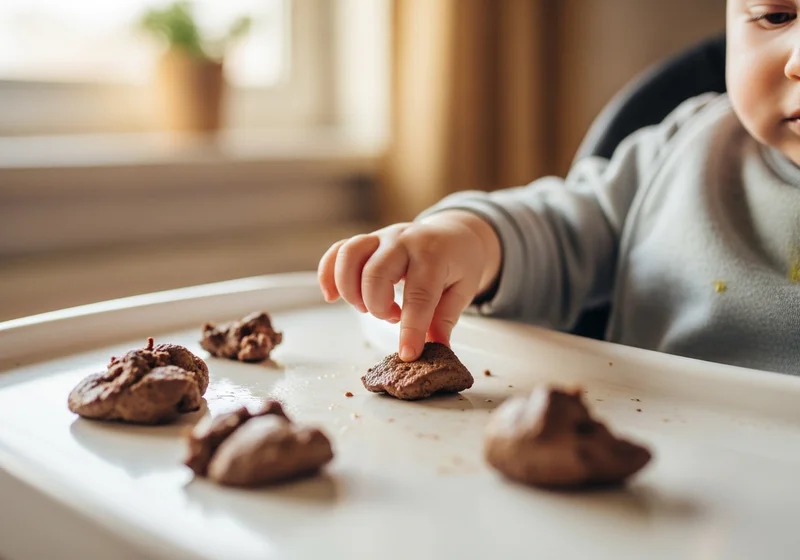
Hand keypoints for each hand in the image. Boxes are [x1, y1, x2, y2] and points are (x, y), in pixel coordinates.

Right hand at [317, 211, 500, 360]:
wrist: (455, 232)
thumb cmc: (458, 264)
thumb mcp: (463, 290)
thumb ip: (446, 318)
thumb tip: (436, 348)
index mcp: (434, 255)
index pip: (419, 294)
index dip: (411, 328)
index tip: (408, 354)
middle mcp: (404, 241)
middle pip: (376, 273)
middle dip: (377, 307)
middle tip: (391, 318)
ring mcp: (382, 237)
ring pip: (350, 256)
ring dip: (351, 291)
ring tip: (366, 308)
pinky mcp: (367, 241)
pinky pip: (338, 251)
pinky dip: (328, 273)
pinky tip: (332, 296)